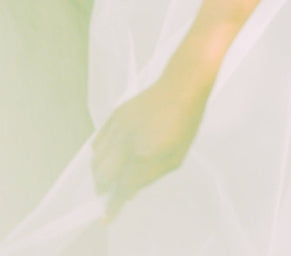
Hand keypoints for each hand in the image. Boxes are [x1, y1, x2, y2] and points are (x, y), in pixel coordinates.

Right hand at [91, 72, 209, 219]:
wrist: (183, 83)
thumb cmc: (186, 120)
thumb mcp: (177, 155)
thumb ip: (151, 176)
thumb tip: (131, 192)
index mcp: (145, 153)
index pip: (122, 187)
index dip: (114, 204)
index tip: (108, 215)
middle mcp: (127, 141)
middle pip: (101, 175)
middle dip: (104, 188)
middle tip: (112, 191)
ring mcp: (118, 126)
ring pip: (95, 159)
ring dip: (101, 172)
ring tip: (113, 174)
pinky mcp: (115, 114)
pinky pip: (97, 141)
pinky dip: (100, 154)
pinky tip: (112, 155)